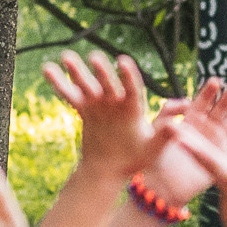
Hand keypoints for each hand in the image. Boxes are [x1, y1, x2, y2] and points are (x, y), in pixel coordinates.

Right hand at [44, 48, 155, 177]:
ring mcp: (99, 104)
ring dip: (77, 71)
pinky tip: (47, 69)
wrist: (111, 170)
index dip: (128, 76)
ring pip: (88, 84)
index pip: (133, 88)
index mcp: (134, 108)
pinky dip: (60, 84)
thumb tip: (179, 127)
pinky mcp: (85, 109)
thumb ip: (163, 136)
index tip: (123, 61)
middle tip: (95, 57)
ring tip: (66, 56)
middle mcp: (116, 101)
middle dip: (102, 71)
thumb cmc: (135, 160)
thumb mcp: (152, 150)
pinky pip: (72, 96)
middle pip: (108, 83)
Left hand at [141, 76, 226, 209]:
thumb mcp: (155, 137)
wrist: (164, 188)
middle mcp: (205, 129)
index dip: (208, 92)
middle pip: (221, 107)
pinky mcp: (224, 159)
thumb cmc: (155, 161)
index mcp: (189, 121)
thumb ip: (165, 120)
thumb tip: (176, 113)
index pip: (201, 102)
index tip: (215, 81)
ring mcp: (216, 143)